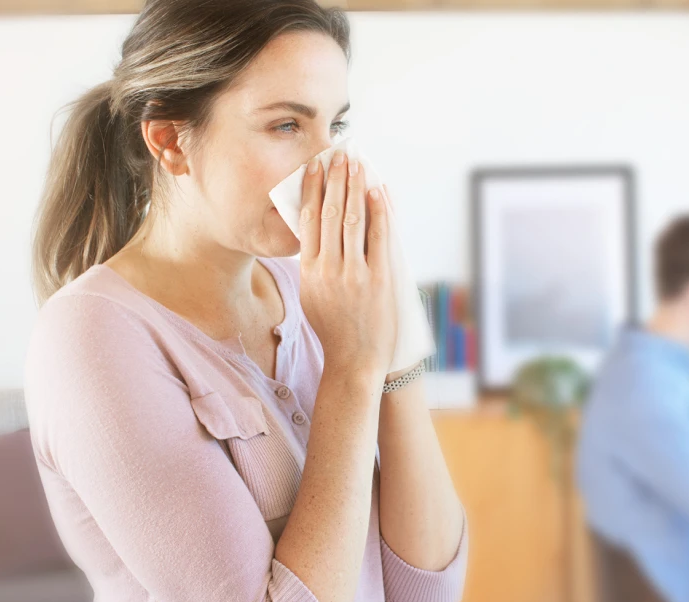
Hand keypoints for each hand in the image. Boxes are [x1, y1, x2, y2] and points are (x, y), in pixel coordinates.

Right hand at [297, 151, 395, 381]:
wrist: (354, 361)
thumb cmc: (333, 328)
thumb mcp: (311, 293)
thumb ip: (313, 263)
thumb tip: (316, 229)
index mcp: (310, 271)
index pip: (309, 220)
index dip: (314, 189)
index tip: (317, 167)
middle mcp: (329, 269)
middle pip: (331, 213)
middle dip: (336, 180)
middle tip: (341, 154)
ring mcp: (355, 274)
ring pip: (353, 220)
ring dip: (356, 187)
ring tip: (358, 164)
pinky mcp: (379, 280)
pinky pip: (379, 238)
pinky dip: (379, 212)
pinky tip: (378, 191)